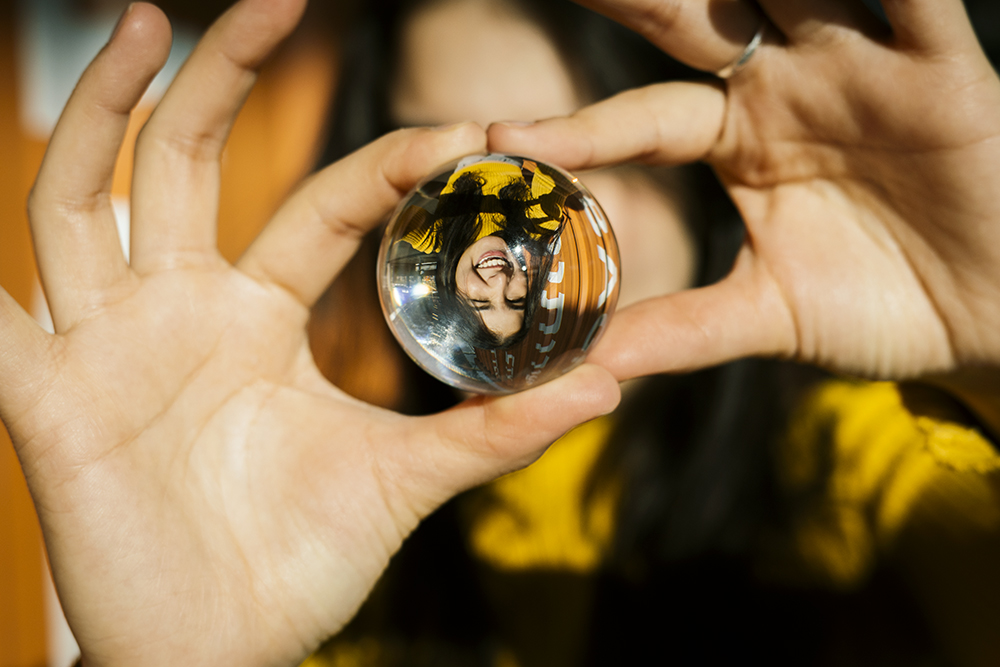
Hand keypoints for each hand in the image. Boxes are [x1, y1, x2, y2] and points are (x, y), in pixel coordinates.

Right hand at [0, 2, 618, 664]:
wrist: (222, 647)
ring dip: (107, 113)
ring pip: (88, 198)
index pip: (319, 206)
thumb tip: (612, 384)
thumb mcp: (407, 478)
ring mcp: (106, 343)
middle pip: (191, 162)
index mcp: (258, 318)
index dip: (380, 163)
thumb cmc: (303, 561)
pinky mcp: (46, 397)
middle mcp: (179, 309)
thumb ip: (496, 430)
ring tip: (149, 22)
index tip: (454, 130)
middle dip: (225, 77)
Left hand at [488, 0, 999, 424]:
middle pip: (691, 25)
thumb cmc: (880, 309)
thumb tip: (589, 368)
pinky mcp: (938, 67)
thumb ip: (681, 331)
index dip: (576, 129)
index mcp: (737, 141)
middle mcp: (785, 91)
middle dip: (630, 1)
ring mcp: (857, 69)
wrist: (989, 320)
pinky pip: (913, 5)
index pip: (638, 121)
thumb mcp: (763, 317)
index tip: (499, 137)